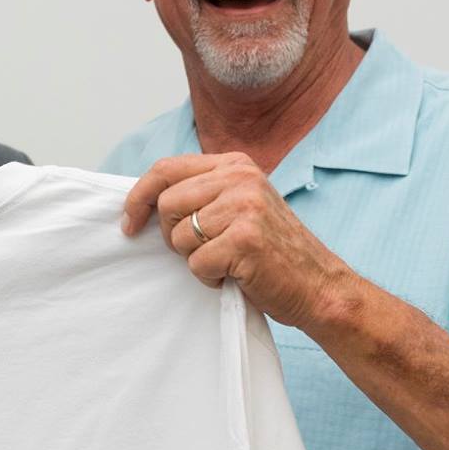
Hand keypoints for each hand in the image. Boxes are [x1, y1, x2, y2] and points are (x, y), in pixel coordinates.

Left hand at [120, 153, 351, 332]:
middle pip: (166, 203)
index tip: (129, 222)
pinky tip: (235, 275)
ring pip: (179, 236)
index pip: (166, 169)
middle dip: (171, 235)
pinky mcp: (245, 239)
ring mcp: (244, 207)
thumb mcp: (241, 205)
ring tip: (226, 262)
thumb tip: (145, 201)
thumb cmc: (272, 252)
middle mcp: (240, 178)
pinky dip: (210, 278)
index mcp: (235, 164)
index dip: (139, 196)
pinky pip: (197, 263)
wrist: (319, 285)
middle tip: (200, 251)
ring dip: (195, 259)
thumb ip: (203, 193)